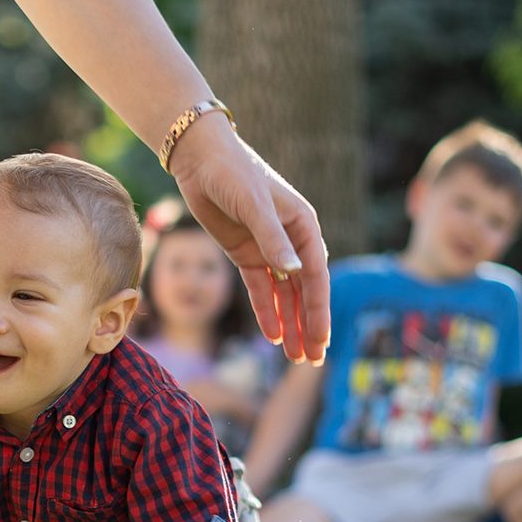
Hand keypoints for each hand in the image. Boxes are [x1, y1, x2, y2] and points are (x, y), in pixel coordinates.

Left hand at [170, 122, 330, 364]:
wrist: (201, 160)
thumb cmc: (233, 173)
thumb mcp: (254, 205)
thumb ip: (273, 239)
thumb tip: (295, 272)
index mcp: (303, 227)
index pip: (315, 276)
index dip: (318, 311)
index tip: (320, 340)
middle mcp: (290, 241)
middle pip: (304, 291)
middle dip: (309, 326)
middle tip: (313, 360)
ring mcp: (268, 249)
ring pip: (284, 295)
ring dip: (290, 324)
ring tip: (295, 357)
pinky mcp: (245, 253)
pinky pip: (260, 289)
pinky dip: (266, 311)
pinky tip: (272, 336)